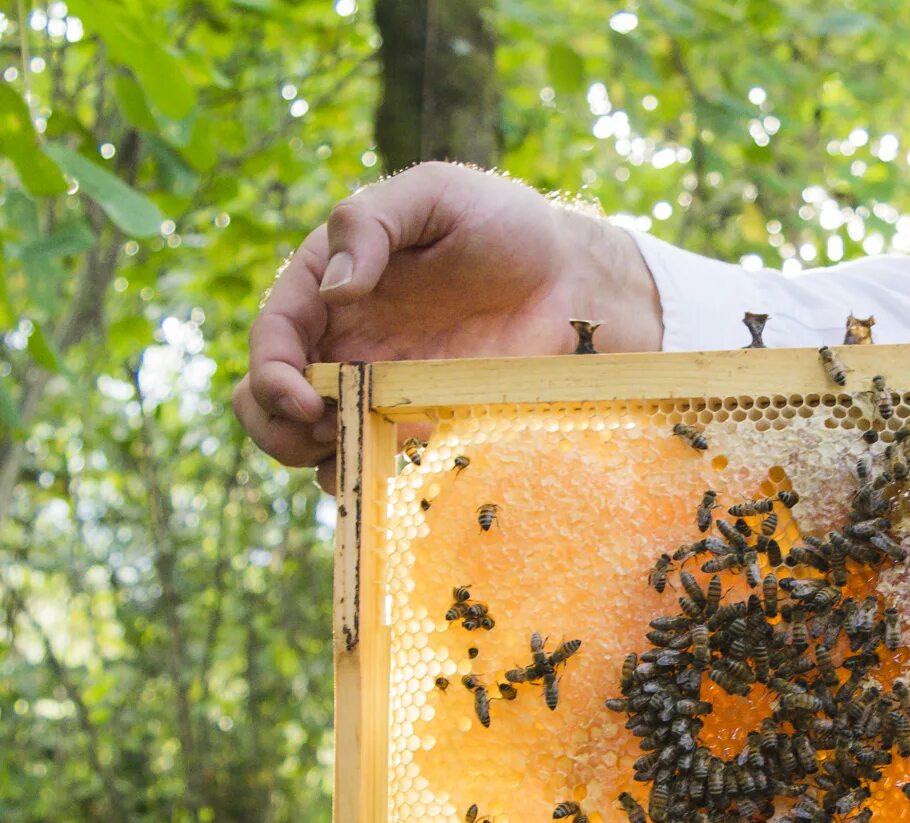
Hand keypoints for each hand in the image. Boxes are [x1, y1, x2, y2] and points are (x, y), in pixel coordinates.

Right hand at [234, 162, 663, 490]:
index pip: (274, 338)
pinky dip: (377, 476)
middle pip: (274, 403)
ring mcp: (386, 390)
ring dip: (322, 459)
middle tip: (324, 431)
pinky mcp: (429, 424)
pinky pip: (386, 462)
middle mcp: (346, 344)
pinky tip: (402, 469)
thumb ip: (370, 223)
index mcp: (328, 287)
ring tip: (359, 449)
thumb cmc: (500, 222)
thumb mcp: (432, 195)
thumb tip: (336, 288)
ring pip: (321, 444)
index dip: (272, 375)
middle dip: (277, 428)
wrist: (571, 275)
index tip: (303, 400)